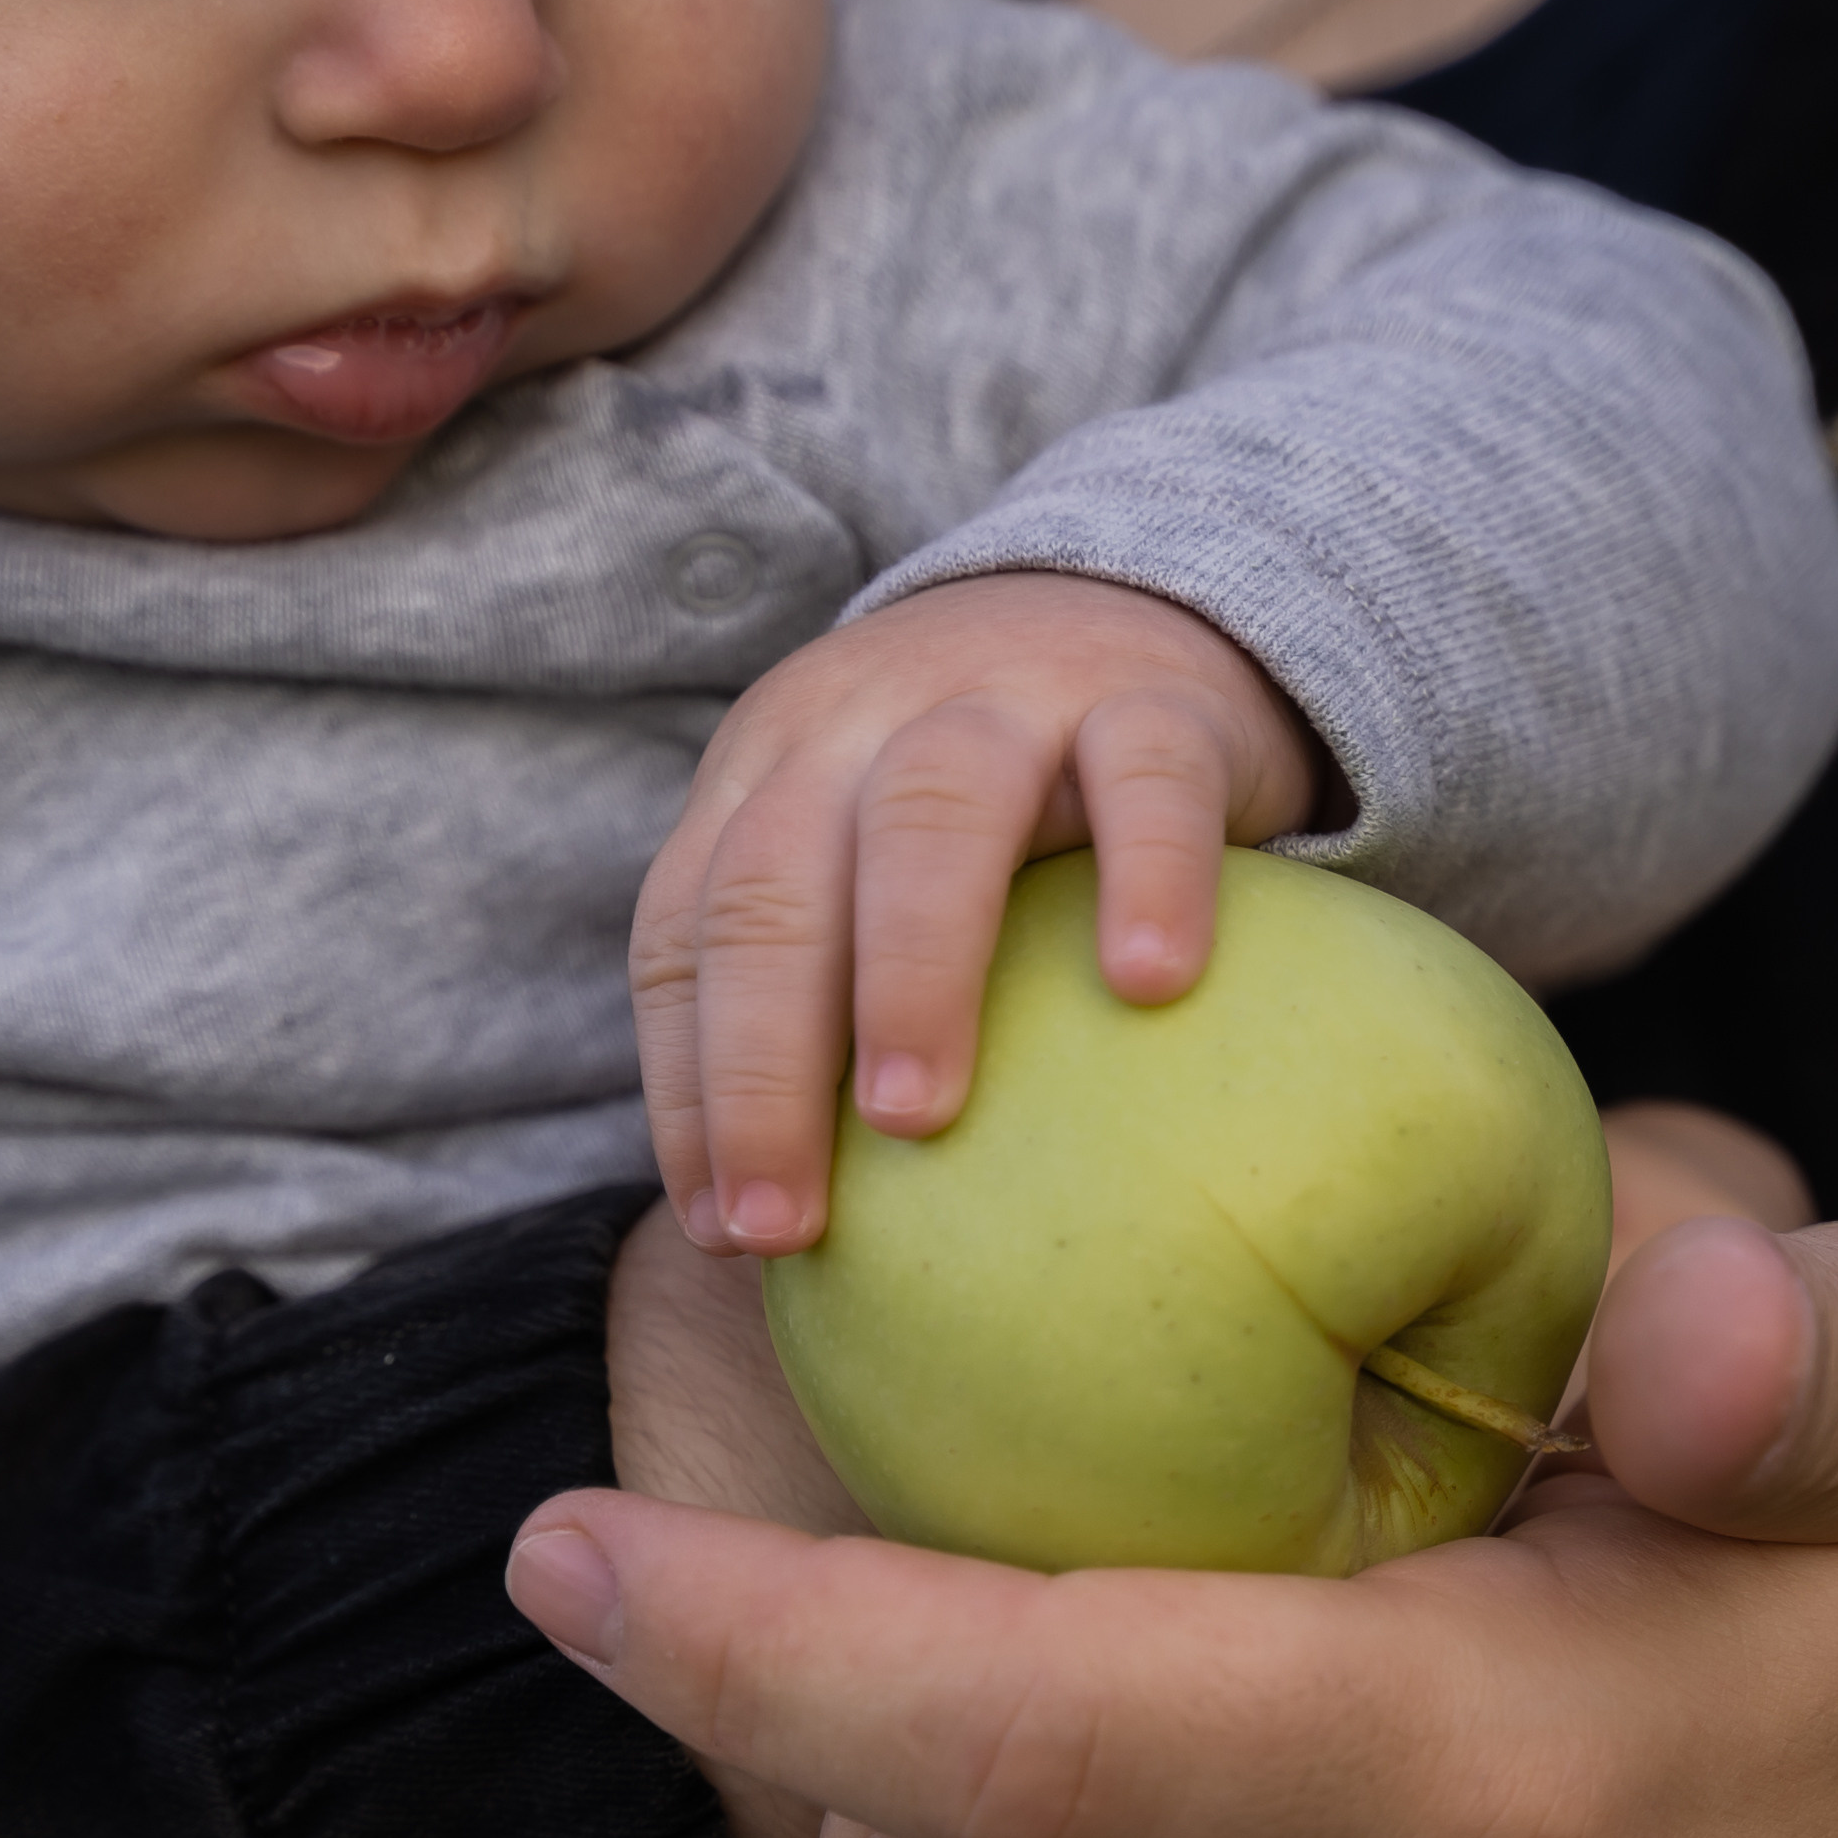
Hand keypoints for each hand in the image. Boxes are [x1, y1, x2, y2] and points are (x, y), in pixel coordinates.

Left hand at [630, 572, 1322, 1257]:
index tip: (727, 1228)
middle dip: (759, 1062)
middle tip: (785, 1221)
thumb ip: (821, 993)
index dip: (687, 1084)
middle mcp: (861, 722)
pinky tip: (1144, 988)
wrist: (1147, 599)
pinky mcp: (1153, 698)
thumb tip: (774, 1239)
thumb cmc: (993, 808)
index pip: (684, 928)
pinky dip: (1146, 873)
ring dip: (909, 970)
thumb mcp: (869, 862)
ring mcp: (1005, 699)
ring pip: (931, 811)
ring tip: (914, 1120)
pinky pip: (1147, 776)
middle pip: (774, 882)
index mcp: (768, 771)